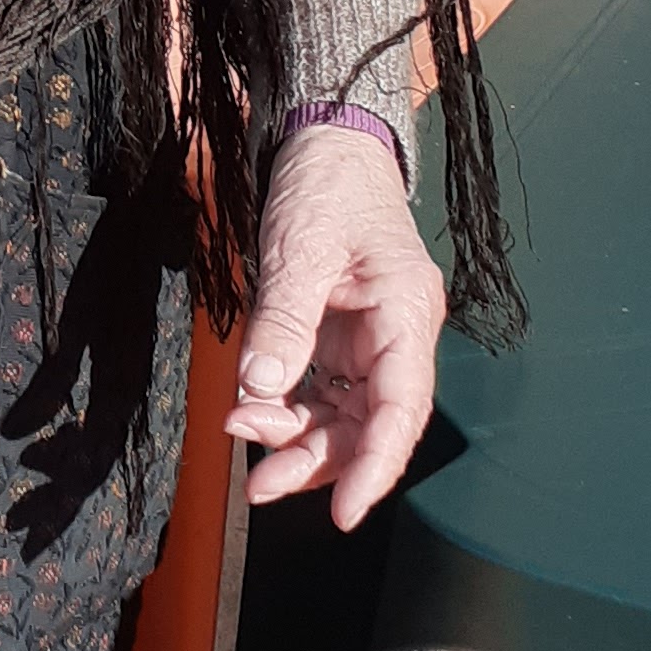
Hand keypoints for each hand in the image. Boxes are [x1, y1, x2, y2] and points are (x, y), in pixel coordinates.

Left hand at [224, 122, 444, 529]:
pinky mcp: (339, 336)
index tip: (344, 510)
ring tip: (243, 442)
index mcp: (407, 313)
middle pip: (369, 423)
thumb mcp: (298, 248)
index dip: (376, 466)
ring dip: (296, 439)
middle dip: (318, 460)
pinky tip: (250, 411)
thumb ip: (283, 320)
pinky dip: (286, 408)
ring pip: (342, 415)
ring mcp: (368, 339)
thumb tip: (263, 388)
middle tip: (260, 485)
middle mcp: (397, 335)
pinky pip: (319, 390)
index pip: (401, 408)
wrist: (325, 140)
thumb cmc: (325, 184)